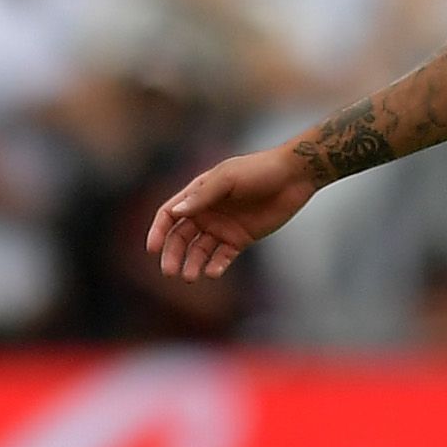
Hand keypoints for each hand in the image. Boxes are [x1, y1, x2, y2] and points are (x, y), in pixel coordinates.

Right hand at [145, 144, 320, 280]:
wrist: (294, 176)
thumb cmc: (258, 170)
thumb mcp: (228, 178)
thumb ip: (203, 196)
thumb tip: (175, 213)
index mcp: (198, 193)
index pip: (169, 214)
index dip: (158, 231)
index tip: (152, 249)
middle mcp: (207, 212)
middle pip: (181, 237)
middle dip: (173, 254)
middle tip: (169, 271)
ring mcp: (223, 227)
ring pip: (200, 251)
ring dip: (192, 264)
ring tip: (190, 276)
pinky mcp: (240, 239)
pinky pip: (223, 257)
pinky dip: (216, 266)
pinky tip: (213, 272)